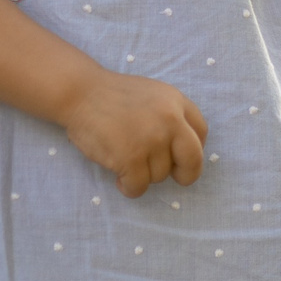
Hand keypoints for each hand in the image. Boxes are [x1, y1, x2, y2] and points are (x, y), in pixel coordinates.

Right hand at [58, 71, 207, 195]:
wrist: (80, 92)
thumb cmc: (111, 96)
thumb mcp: (152, 94)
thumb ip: (170, 115)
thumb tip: (180, 149)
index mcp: (176, 101)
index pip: (201, 132)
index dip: (194, 149)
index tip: (182, 158)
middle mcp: (170, 119)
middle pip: (193, 160)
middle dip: (186, 174)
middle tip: (174, 177)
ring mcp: (151, 139)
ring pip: (160, 176)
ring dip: (143, 175)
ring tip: (125, 161)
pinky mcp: (131, 157)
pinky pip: (139, 186)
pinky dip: (129, 187)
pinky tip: (119, 177)